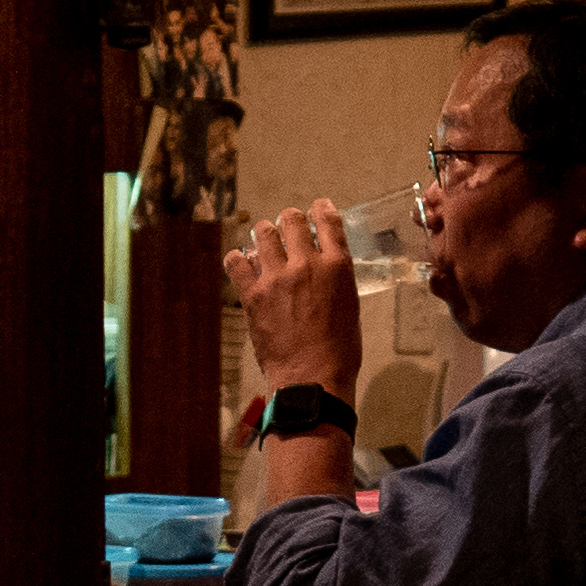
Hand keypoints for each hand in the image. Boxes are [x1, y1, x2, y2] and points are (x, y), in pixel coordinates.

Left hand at [225, 197, 361, 396]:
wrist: (312, 378)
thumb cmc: (339, 351)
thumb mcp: (349, 307)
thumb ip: (335, 280)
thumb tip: (322, 268)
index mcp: (337, 267)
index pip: (328, 221)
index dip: (321, 209)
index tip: (317, 207)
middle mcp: (306, 264)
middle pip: (292, 220)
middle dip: (290, 219)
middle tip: (287, 227)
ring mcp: (276, 277)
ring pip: (263, 233)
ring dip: (264, 234)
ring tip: (264, 241)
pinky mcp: (253, 294)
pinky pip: (235, 262)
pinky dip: (237, 259)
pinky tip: (240, 262)